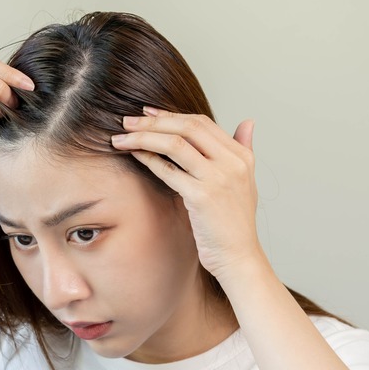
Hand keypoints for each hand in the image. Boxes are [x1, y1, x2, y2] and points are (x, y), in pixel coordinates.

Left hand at [111, 107, 261, 279]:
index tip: (147, 113)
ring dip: (143, 137)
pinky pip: (168, 170)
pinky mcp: (201, 196)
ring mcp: (218, 179)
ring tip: (121, 138)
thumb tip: (247, 122)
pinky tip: (133, 156)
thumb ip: (243, 148)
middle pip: (188, 127)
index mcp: (242, 156)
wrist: (238, 256)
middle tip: (127, 122)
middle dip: (153, 122)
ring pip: (175, 144)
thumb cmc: (234, 222)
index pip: (202, 122)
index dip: (171, 114)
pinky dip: (148, 159)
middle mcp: (232, 163)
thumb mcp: (245, 180)